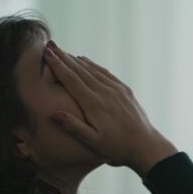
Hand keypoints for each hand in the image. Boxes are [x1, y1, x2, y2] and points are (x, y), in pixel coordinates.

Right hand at [43, 40, 176, 169]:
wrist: (145, 145)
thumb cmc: (117, 148)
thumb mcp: (93, 142)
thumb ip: (74, 127)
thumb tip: (53, 114)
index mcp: (94, 104)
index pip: (71, 80)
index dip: (57, 65)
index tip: (46, 53)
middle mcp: (105, 92)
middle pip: (80, 70)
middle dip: (63, 57)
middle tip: (50, 45)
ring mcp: (116, 89)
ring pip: (92, 69)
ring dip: (75, 59)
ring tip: (62, 51)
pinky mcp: (124, 90)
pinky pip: (104, 72)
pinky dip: (92, 65)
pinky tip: (85, 60)